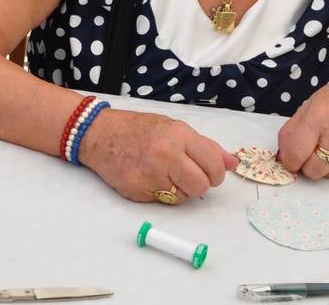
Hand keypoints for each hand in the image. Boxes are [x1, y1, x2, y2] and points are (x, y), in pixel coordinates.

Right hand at [78, 109, 235, 202]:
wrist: (97, 133)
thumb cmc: (135, 128)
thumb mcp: (172, 127)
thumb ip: (203, 145)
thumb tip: (232, 163)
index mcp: (177, 135)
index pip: (213, 164)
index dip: (215, 172)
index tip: (208, 172)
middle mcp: (166, 154)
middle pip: (202, 185)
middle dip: (199, 184)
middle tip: (188, 176)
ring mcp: (151, 174)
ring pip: (184, 197)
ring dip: (180, 191)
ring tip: (164, 175)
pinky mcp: (138, 190)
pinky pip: (163, 201)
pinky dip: (159, 193)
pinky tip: (148, 177)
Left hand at [277, 77, 328, 180]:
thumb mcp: (312, 104)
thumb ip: (293, 130)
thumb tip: (283, 156)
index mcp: (319, 117)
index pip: (296, 154)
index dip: (289, 160)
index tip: (291, 159)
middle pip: (312, 171)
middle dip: (308, 164)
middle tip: (314, 150)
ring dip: (326, 166)